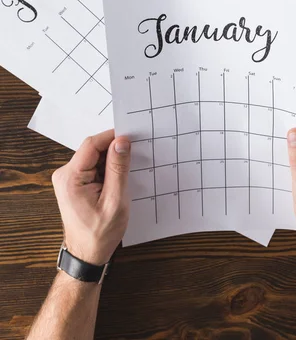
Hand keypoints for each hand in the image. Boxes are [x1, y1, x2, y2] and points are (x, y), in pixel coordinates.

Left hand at [52, 129, 130, 264]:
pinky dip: (107, 169)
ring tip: (126, 173)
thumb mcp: (115, 200)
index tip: (132, 136)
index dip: (112, 137)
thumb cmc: (99, 233)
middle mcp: (65, 175)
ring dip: (111, 161)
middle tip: (134, 155)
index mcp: (70, 177)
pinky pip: (93, 167)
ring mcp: (68, 179)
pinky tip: (118, 180)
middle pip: (93, 149)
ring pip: (94, 157)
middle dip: (114, 150)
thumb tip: (122, 142)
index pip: (92, 144)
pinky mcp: (74, 183)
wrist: (87, 255)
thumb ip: (118, 168)